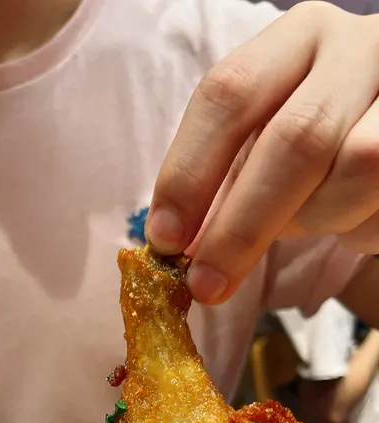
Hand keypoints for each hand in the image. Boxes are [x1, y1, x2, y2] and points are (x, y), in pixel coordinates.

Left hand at [146, 1, 378, 303]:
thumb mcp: (265, 141)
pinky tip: (352, 217)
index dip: (190, 171)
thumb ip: (223, 184)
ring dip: (316, 219)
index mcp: (299, 38)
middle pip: (296, 138)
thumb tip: (175, 249)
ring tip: (310, 221)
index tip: (164, 239)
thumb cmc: (320, 143)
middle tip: (206, 284)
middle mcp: (359, 48)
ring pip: (356, 168)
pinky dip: (358, 232)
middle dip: (240, 226)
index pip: (231, 93)